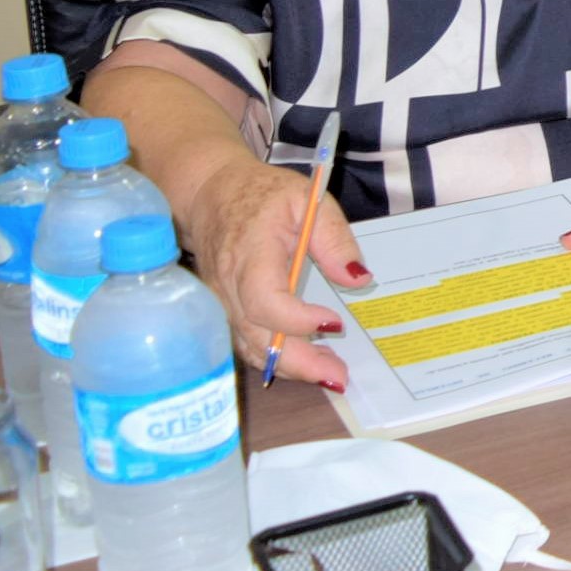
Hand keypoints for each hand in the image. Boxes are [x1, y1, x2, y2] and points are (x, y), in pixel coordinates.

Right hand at [183, 156, 368, 389]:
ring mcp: (221, 302)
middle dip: (299, 361)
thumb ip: (334, 239)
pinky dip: (275, 358)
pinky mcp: (223, 311)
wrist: (212, 194)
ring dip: (290, 366)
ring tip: (329, 375)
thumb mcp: (308, 201)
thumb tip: (358, 279)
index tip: (334, 323)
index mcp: (250, 254)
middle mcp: (228, 285)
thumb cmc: (263, 195)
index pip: (265, 299)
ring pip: (250, 346)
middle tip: (338, 376)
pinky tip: (305, 363)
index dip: (297, 320)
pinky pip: (246, 342)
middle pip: (257, 336)